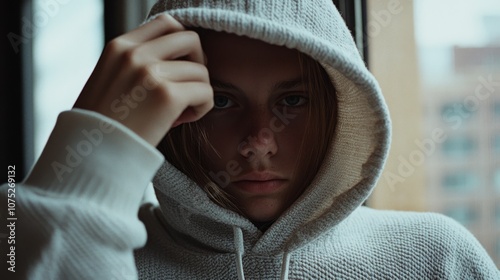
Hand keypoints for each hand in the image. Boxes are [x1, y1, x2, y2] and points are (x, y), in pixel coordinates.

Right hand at [74, 14, 212, 145]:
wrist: (92, 156)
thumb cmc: (103, 124)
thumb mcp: (110, 80)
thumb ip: (136, 64)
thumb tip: (178, 61)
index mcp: (119, 47)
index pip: (166, 24)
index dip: (182, 45)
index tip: (181, 66)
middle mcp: (135, 54)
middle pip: (191, 39)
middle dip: (198, 62)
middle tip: (188, 86)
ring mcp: (151, 73)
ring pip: (202, 71)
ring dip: (199, 92)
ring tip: (181, 111)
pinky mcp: (167, 96)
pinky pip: (206, 92)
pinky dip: (203, 107)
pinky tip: (184, 119)